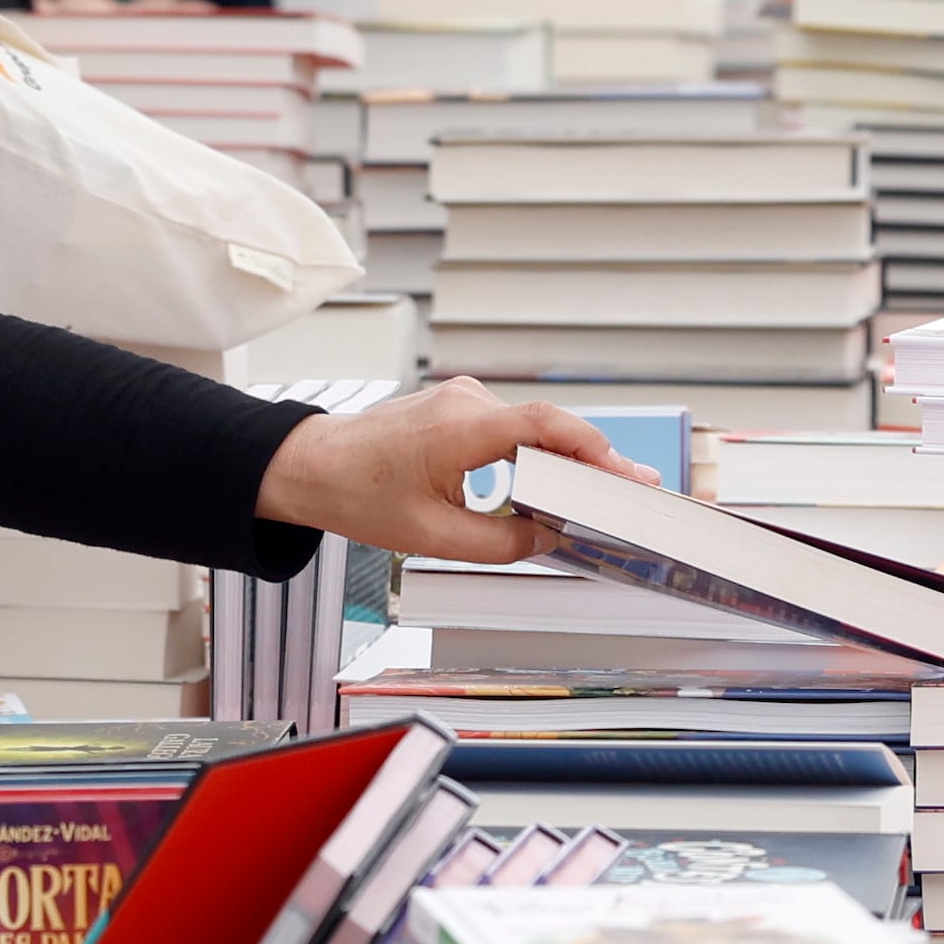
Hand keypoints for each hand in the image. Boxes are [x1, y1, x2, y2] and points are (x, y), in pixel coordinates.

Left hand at [255, 376, 652, 564]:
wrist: (309, 466)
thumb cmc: (354, 492)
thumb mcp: (431, 536)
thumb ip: (499, 544)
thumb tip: (546, 540)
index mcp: (459, 427)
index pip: (546, 425)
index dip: (594, 450)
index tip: (626, 476)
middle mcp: (465, 401)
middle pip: (549, 427)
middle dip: (593, 461)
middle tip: (633, 492)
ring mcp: (461, 399)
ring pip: (533, 427)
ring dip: (565, 459)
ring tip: (602, 493)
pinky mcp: (457, 408)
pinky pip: (512, 427)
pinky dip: (537, 452)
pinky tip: (557, 481)